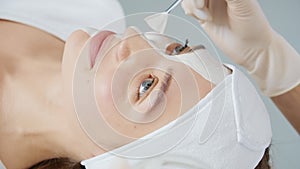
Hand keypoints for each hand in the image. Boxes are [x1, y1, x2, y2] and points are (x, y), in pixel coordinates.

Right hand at [181, 0, 299, 95]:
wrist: (250, 48)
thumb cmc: (254, 26)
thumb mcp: (242, 2)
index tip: (206, 0)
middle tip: (201, 5)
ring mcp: (210, 4)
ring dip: (193, 6)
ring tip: (206, 15)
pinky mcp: (202, 16)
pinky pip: (188, 7)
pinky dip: (191, 11)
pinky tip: (204, 18)